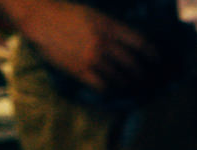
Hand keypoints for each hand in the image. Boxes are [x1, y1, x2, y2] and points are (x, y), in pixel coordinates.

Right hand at [14, 0, 157, 95]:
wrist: (39, 19)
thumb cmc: (64, 12)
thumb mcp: (93, 14)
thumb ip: (109, 27)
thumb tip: (123, 41)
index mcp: (109, 26)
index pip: (139, 42)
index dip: (151, 53)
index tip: (157, 59)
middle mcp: (104, 43)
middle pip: (132, 63)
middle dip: (142, 74)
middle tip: (147, 79)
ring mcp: (93, 58)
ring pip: (119, 77)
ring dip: (127, 83)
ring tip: (131, 86)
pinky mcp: (80, 70)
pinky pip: (101, 85)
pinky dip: (109, 89)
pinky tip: (111, 89)